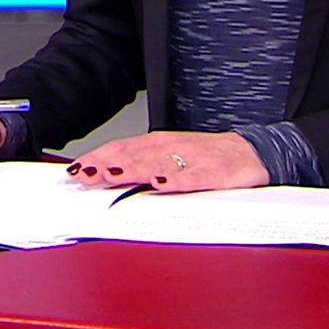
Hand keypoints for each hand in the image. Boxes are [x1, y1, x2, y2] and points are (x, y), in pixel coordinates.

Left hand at [64, 131, 269, 193]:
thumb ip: (141, 165)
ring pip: (159, 164)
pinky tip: (161, 184)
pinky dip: (176, 180)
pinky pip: (193, 178)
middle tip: (85, 174)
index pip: (121, 148)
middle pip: (135, 156)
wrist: (253, 152)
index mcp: (159, 143)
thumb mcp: (170, 157)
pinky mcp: (215, 173)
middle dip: (107, 165)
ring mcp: (193, 159)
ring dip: (133, 170)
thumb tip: (105, 174)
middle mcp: (172, 148)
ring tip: (112, 176)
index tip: (75, 168)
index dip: (98, 157)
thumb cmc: (206, 157)